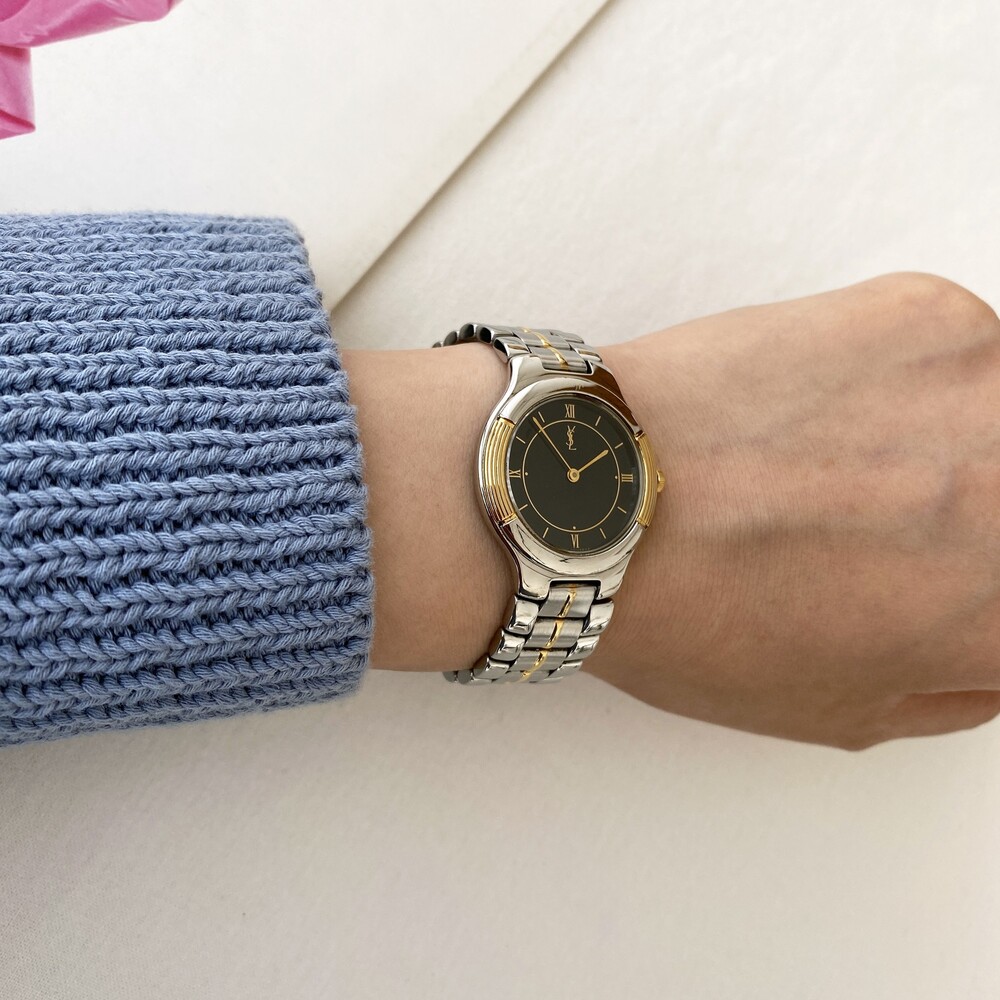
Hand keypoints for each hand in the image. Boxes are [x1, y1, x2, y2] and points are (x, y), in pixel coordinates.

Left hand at [345, 272, 999, 750]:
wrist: (594, 493)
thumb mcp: (842, 710)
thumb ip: (961, 683)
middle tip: (902, 518)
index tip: (948, 570)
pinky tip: (826, 410)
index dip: (984, 584)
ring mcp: (984, 384)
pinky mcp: (924, 310)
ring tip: (861, 464)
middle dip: (980, 513)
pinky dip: (914, 380)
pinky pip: (962, 349)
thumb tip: (999, 634)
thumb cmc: (690, 613)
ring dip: (962, 438)